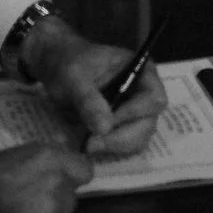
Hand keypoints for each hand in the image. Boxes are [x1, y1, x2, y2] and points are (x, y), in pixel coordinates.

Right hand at [0, 142, 90, 212]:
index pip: (83, 167)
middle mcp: (59, 181)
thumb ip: (41, 159)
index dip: (73, 175)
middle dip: (57, 195)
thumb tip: (60, 162)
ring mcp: (58, 209)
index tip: (62, 179)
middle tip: (31, 201)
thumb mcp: (11, 158)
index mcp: (47, 157)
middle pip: (72, 192)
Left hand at [18, 16, 166, 158]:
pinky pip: (125, 144)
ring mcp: (135, 112)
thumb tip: (104, 128)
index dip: (135, 113)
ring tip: (88, 144)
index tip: (107, 122)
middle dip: (122, 136)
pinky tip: (89, 144)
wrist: (59, 69)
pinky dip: (109, 148)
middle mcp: (144, 94)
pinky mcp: (123, 127)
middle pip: (148, 123)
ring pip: (139, 138)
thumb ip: (88, 99)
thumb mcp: (74, 77)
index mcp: (142, 72)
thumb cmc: (70, 64)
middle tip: (92, 143)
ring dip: (115, 145)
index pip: (154, 98)